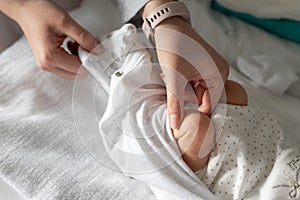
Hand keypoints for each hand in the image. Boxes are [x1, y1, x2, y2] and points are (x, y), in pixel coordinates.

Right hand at [2, 0, 100, 79]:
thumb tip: (98, 50)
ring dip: (78, 59)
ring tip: (73, 42)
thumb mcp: (66, 22)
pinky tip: (70, 45)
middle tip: (82, 44)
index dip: (90, 58)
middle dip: (84, 60)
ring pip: (72, 72)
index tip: (94, 48)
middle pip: (76, 74)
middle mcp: (47, 65)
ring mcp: (46, 65)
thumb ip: (84, 38)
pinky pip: (66, 67)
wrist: (25, 9)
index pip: (79, 68)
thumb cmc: (40, 12)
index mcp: (50, 57)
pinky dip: (72, 58)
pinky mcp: (47, 62)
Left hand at [142, 1, 228, 129]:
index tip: (181, 122)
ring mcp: (212, 71)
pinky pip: (196, 86)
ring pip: (199, 94)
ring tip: (173, 83)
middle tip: (173, 98)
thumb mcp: (173, 77)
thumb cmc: (173, 46)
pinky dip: (185, 87)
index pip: (211, 106)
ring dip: (185, 93)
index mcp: (219, 75)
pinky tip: (176, 79)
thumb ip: (175, 103)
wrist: (168, 26)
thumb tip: (176, 126)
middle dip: (188, 102)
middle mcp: (220, 73)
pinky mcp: (204, 69)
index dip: (197, 116)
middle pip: (205, 100)